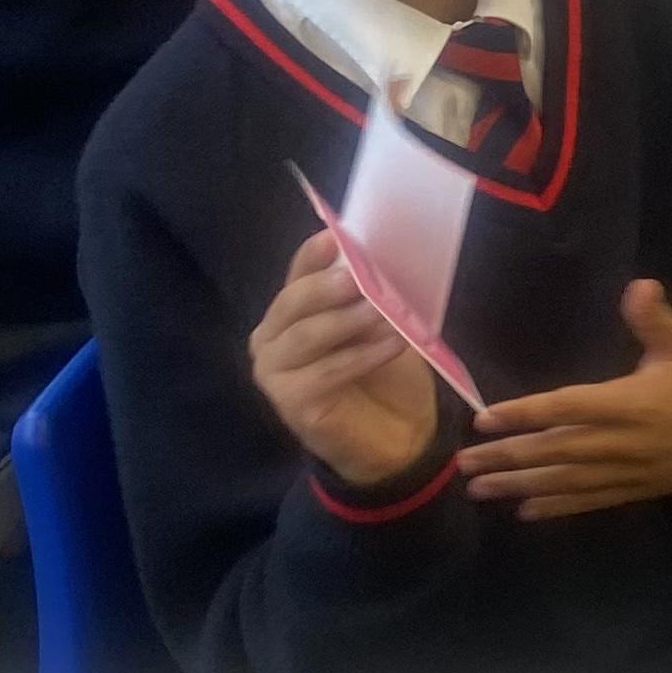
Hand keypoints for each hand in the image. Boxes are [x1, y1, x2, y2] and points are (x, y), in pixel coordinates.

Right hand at [250, 232, 441, 491]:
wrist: (400, 436)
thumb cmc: (388, 374)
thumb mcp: (384, 324)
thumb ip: (371, 293)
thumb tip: (375, 255)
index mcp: (290, 312)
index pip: (298, 275)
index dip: (313, 256)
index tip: (335, 237)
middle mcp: (271, 337)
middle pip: (294, 302)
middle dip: (329, 287)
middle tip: (362, 277)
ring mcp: (274, 371)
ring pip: (308, 335)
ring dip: (350, 321)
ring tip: (387, 311)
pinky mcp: (288, 401)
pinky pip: (326, 371)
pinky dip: (362, 355)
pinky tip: (394, 343)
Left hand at [459, 279, 671, 518]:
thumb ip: (656, 318)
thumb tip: (638, 286)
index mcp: (632, 403)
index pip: (566, 409)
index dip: (523, 414)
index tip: (483, 420)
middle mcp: (626, 442)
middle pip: (556, 452)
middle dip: (507, 458)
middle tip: (462, 465)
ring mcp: (632, 470)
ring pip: (567, 482)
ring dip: (521, 486)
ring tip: (479, 491)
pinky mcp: (642, 488)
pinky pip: (593, 501)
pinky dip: (559, 508)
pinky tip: (527, 512)